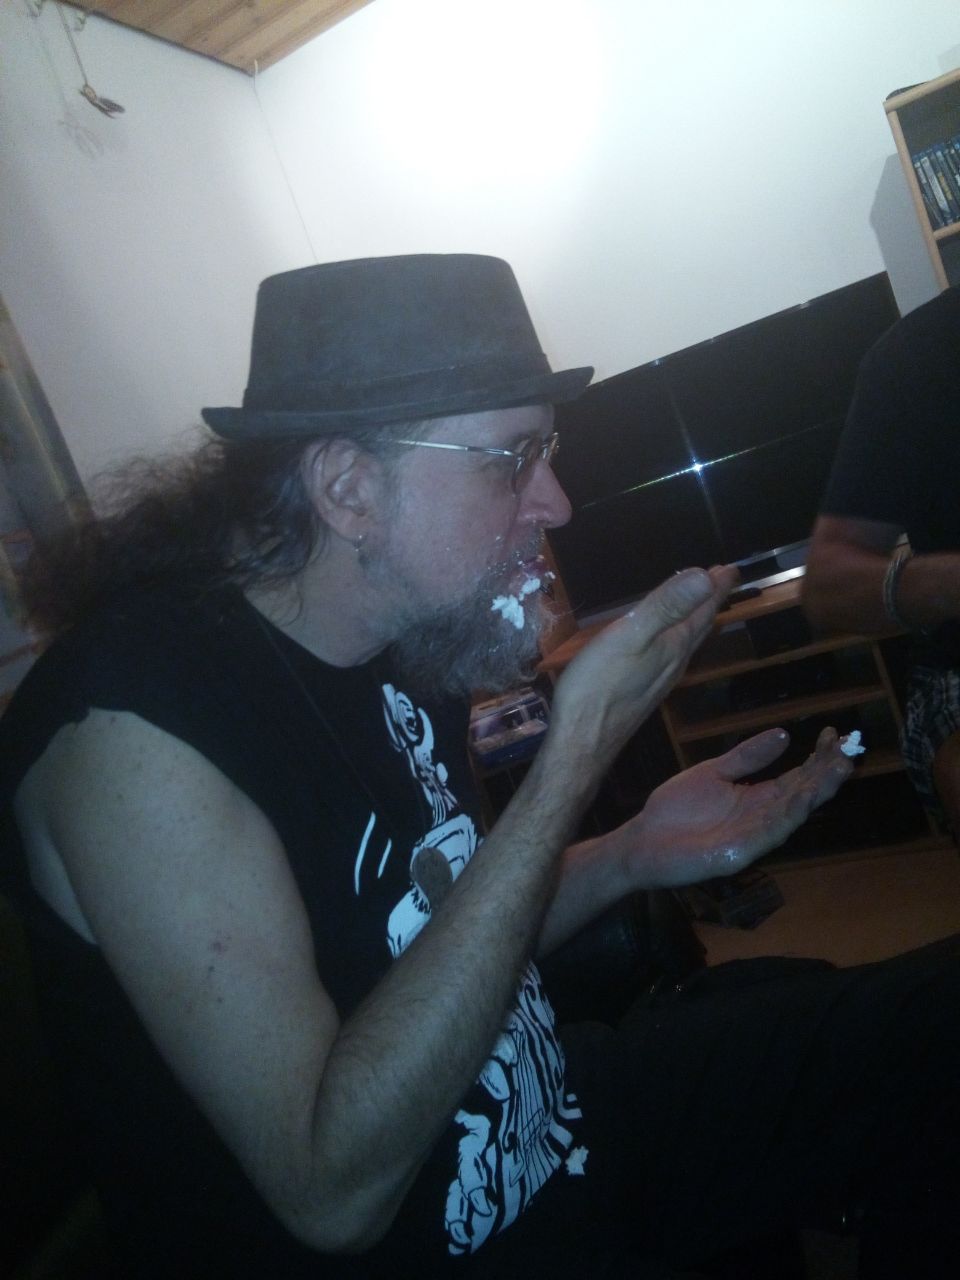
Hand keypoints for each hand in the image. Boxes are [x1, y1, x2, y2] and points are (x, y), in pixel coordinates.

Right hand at [551, 565, 738, 765]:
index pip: (704, 608)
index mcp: (674, 644)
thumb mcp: (630, 636)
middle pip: (700, 624)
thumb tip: (705, 576)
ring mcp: (660, 679)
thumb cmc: (599, 686)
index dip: (717, 586)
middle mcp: (675, 661)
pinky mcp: (645, 690)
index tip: (731, 568)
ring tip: (699, 603)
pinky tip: (667, 641)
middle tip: (720, 579)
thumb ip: (666, 606)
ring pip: (687, 641)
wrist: (582, 740)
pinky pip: (672, 654)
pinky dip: (677, 637)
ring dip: (696, 618)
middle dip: (710, 599)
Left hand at [615, 726, 853, 887]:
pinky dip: (786, 816)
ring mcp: (753, 838)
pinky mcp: (738, 854)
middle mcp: (762, 818)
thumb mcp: (713, 772)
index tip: (834, 735)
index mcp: (757, 798)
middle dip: (826, 774)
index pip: (796, 778)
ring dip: (815, 793)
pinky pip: (766, 834)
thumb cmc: (676, 809)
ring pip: (792, 814)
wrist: (643, 841)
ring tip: (838, 770)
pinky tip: (801, 798)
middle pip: (802, 794)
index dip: (817, 759)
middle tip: (848, 751)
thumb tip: (784, 735)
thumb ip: (747, 757)